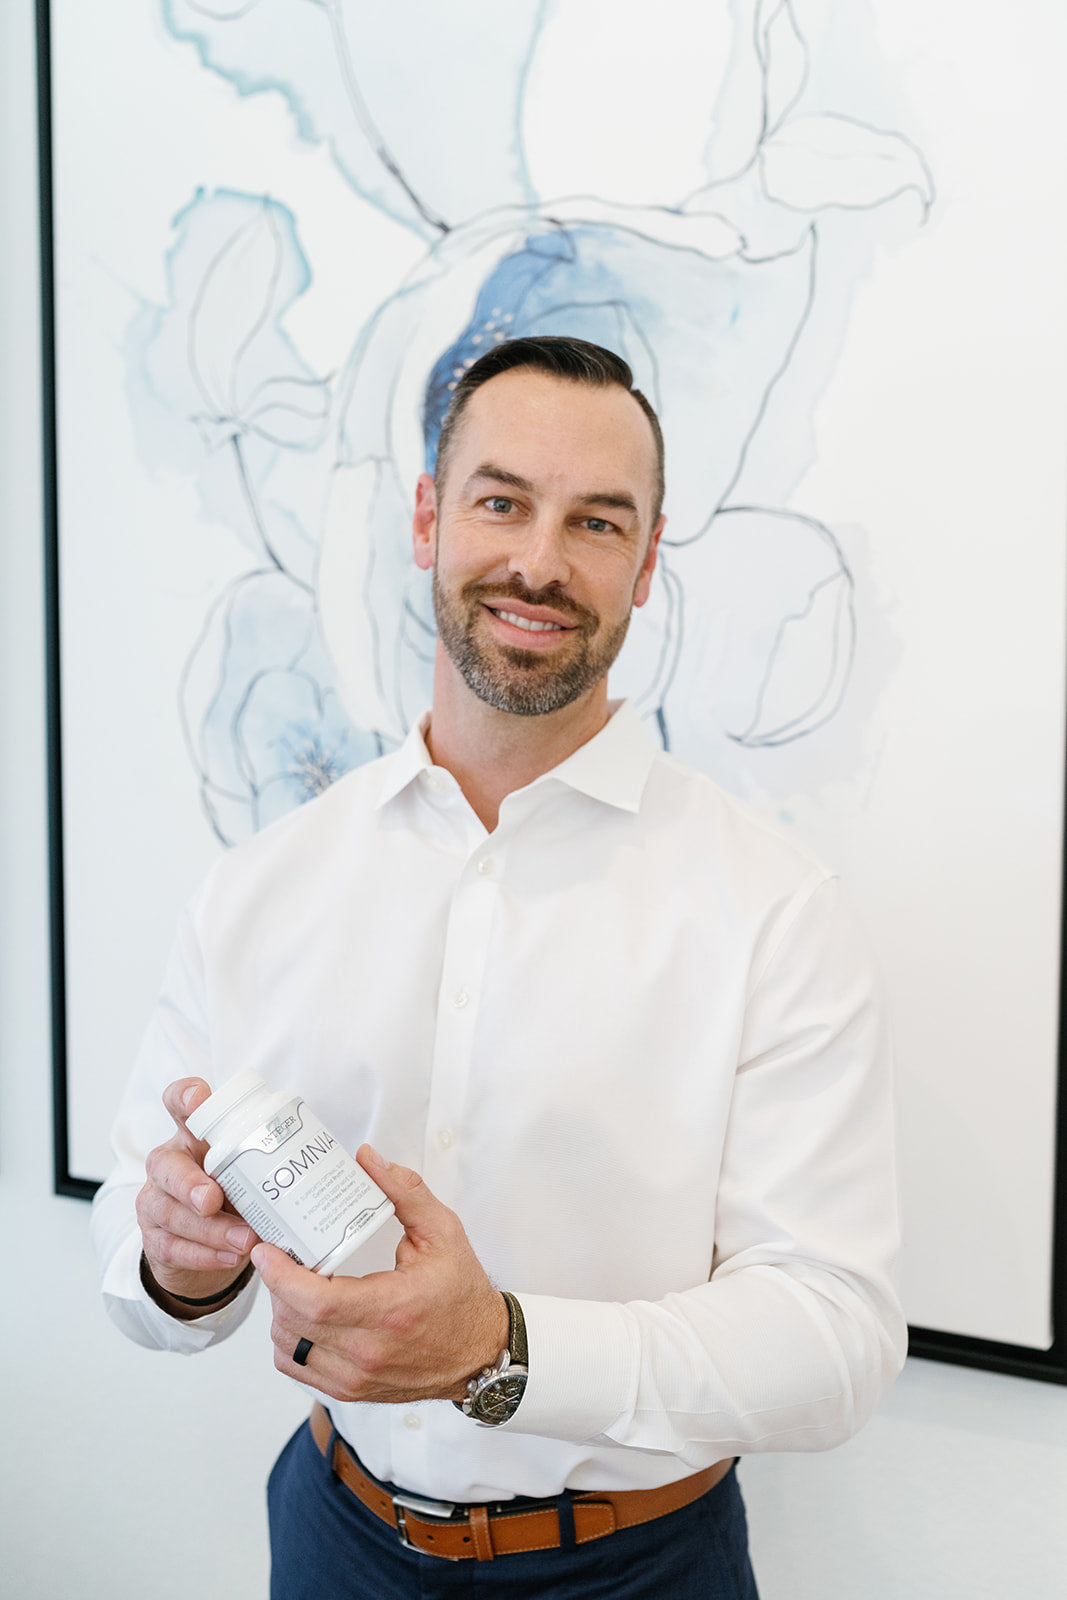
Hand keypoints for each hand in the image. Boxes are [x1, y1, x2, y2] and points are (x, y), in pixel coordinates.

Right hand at [136, 1077, 258, 1312]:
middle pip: (165, 1164)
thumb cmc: (235, 1191)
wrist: (203, 1242)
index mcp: (193, 1134)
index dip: (186, 1096)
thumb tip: (345, 1156)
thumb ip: (278, 1157)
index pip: (180, 1103)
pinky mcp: (154, 1236)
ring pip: (169, 1211)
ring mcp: (157, 1199)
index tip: (200, 1099)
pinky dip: (204, 1255)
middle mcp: (170, 1161)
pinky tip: (230, 1257)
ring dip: (209, 1230)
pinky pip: (172, 1247)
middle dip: (188, 1183)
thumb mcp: (250, 1167)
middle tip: (213, 1199)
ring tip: (244, 1240)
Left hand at [253, 1146, 508, 1403]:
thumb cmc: (463, 1293)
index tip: (266, 1249)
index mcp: (391, 1309)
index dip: (280, 1275)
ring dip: (280, 1313)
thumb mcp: (443, 1231)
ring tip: (292, 1284)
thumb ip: (404, 1191)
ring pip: (288, 1348)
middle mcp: (370, 1351)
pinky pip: (298, 1369)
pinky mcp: (352, 1391)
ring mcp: (358, 1378)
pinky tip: (302, 1315)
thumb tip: (366, 1158)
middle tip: (281, 1255)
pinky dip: (289, 1341)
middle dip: (276, 1285)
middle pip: (293, 1322)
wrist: (482, 1352)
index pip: (315, 1300)